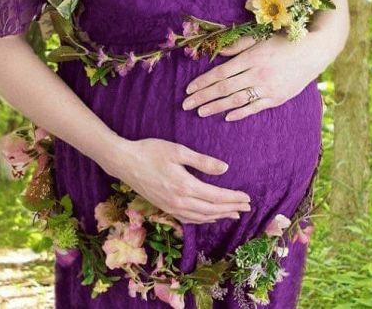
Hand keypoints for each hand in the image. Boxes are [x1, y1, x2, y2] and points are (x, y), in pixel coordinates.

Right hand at [98, 137, 252, 224]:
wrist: (123, 162)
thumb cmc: (150, 151)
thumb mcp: (178, 151)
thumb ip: (202, 161)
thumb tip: (225, 169)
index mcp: (185, 186)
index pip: (217, 197)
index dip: (234, 198)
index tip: (248, 198)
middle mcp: (179, 201)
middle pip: (212, 209)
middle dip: (231, 208)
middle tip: (247, 208)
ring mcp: (170, 207)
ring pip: (201, 217)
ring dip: (219, 216)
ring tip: (234, 214)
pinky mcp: (164, 207)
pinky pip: (188, 218)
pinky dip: (202, 220)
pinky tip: (209, 218)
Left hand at [181, 33, 326, 121]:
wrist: (315, 51)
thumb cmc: (284, 41)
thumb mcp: (260, 37)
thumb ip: (238, 45)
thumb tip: (217, 52)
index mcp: (252, 57)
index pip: (221, 73)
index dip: (202, 82)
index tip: (188, 89)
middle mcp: (258, 74)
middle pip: (224, 88)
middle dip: (203, 97)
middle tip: (186, 105)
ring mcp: (268, 88)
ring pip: (237, 100)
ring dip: (217, 107)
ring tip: (201, 112)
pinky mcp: (278, 98)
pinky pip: (255, 107)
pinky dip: (240, 113)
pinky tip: (227, 117)